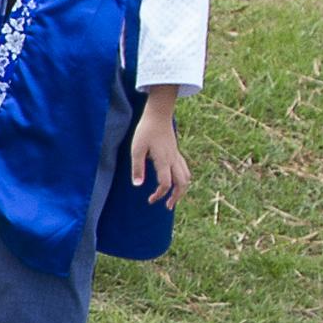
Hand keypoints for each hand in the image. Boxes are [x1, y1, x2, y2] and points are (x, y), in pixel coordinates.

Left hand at [130, 90, 191, 207]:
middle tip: (168, 206)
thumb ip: (137, 167)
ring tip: (174, 198)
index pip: (166, 184)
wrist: (158, 116)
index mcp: (164, 161)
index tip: (150, 200)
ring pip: (186, 177)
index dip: (159, 194)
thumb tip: (137, 185)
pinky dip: (183, 180)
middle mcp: (173, 160)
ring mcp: (177, 156)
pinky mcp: (177, 153)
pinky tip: (175, 182)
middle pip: (182, 184)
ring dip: (182, 190)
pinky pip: (185, 170)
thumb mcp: (136, 149)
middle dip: (177, 197)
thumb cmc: (145, 131)